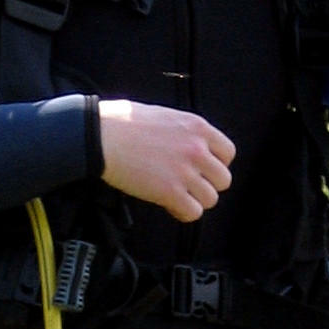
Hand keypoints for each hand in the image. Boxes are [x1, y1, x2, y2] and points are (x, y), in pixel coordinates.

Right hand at [98, 97, 235, 222]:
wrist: (100, 136)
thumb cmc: (122, 123)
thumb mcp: (164, 116)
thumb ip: (183, 132)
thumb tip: (189, 145)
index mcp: (197, 127)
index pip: (228, 153)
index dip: (216, 164)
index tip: (202, 169)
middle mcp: (196, 149)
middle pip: (223, 179)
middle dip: (207, 184)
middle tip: (188, 185)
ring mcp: (184, 171)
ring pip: (211, 199)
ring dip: (195, 200)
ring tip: (177, 195)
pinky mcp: (169, 191)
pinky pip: (193, 212)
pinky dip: (183, 212)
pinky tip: (170, 205)